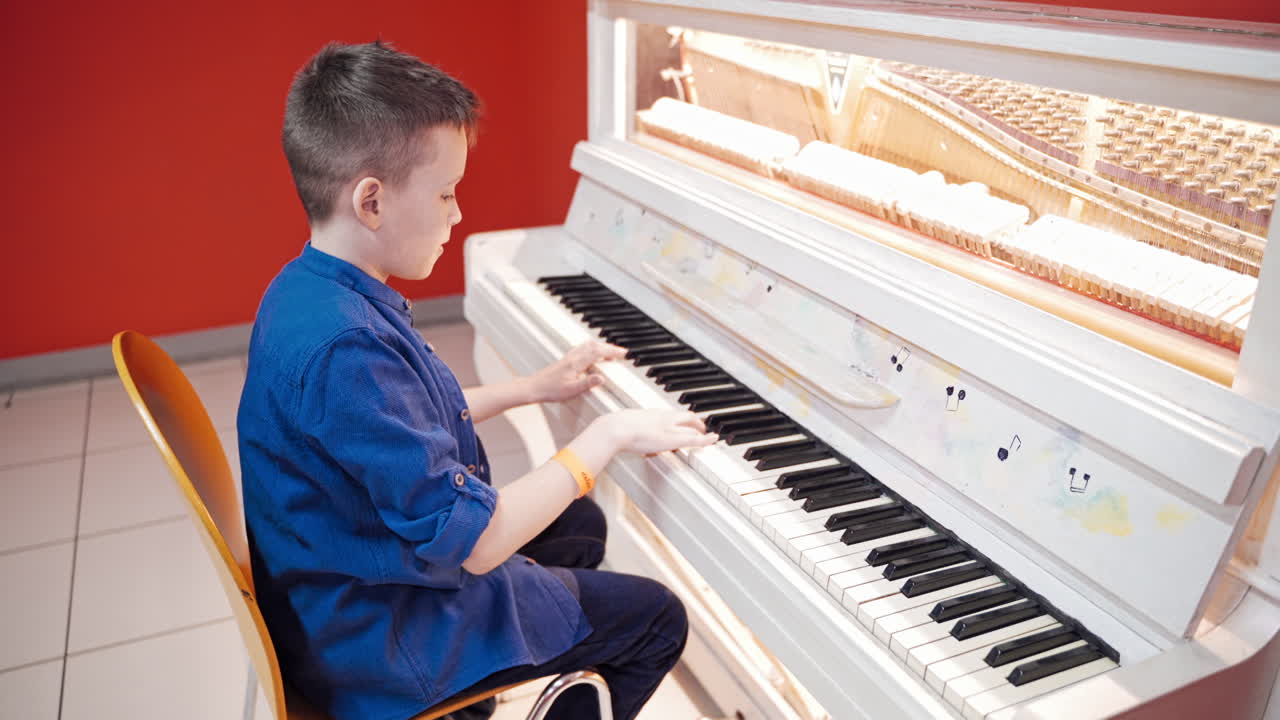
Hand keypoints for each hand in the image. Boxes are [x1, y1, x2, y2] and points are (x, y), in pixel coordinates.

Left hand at [528, 340, 626, 403]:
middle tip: (621, 352)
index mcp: (576, 363)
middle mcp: (572, 357)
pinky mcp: (565, 360)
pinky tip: (591, 353)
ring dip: (600, 346)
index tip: (623, 353)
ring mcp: (568, 357)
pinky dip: (591, 348)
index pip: (597, 352)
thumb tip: (602, 378)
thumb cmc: (550, 390)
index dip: (612, 351)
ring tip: (610, 351)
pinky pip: (581, 348)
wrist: (533, 387)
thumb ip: (588, 383)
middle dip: (609, 347)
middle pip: (594, 345)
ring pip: (587, 345)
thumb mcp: (571, 390)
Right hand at [597, 408, 718, 455]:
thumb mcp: (625, 425)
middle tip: (702, 427)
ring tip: (708, 436)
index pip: (673, 414)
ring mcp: (669, 427)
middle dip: (696, 422)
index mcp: (653, 413)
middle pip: (686, 417)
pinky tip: (713, 439)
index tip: (685, 421)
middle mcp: (664, 417)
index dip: (682, 418)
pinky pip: (694, 438)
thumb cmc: (615, 428)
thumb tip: (623, 432)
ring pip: (692, 427)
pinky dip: (706, 439)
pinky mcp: (672, 438)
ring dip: (701, 431)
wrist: (616, 428)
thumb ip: (629, 427)